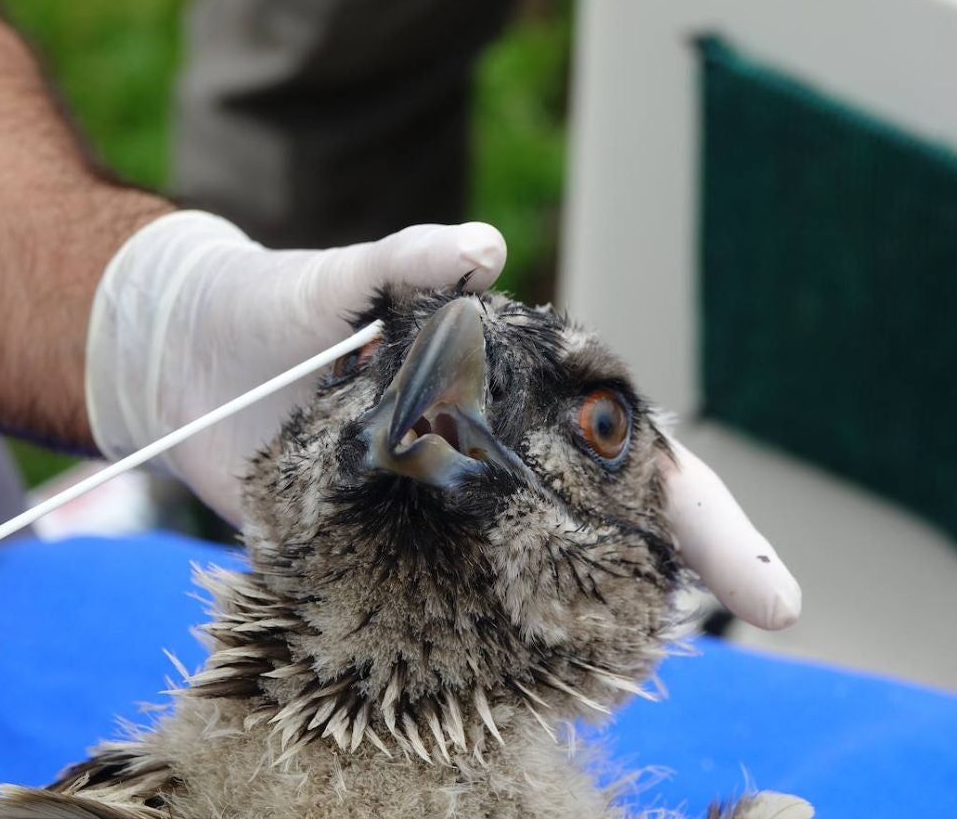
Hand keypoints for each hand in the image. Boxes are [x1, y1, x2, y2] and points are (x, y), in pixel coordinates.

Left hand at [84, 211, 798, 629]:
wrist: (183, 367)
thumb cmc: (273, 309)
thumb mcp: (337, 282)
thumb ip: (404, 264)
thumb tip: (484, 248)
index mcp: (506, 395)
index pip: (627, 458)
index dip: (706, 522)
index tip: (774, 596)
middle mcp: (488, 468)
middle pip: (598, 539)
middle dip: (658, 596)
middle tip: (711, 651)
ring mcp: (436, 527)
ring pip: (529, 596)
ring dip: (573, 647)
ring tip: (609, 698)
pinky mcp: (373, 568)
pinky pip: (438, 624)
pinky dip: (472, 664)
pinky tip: (500, 708)